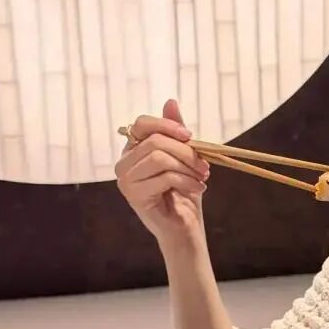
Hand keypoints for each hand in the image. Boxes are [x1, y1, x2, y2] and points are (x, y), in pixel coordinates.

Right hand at [114, 99, 210, 245]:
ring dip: (188, 167)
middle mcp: (124, 162)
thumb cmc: (184, 190)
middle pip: (155, 141)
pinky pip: (164, 177)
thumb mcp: (184, 157)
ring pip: (159, 158)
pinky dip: (187, 181)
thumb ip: (176, 131)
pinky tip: (199, 188)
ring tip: (202, 177)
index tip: (190, 136)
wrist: (184, 226)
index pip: (141, 123)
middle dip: (186, 151)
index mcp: (133, 149)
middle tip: (205, 165)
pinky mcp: (134, 196)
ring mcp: (125, 180)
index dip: (166, 124)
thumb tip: (170, 101)